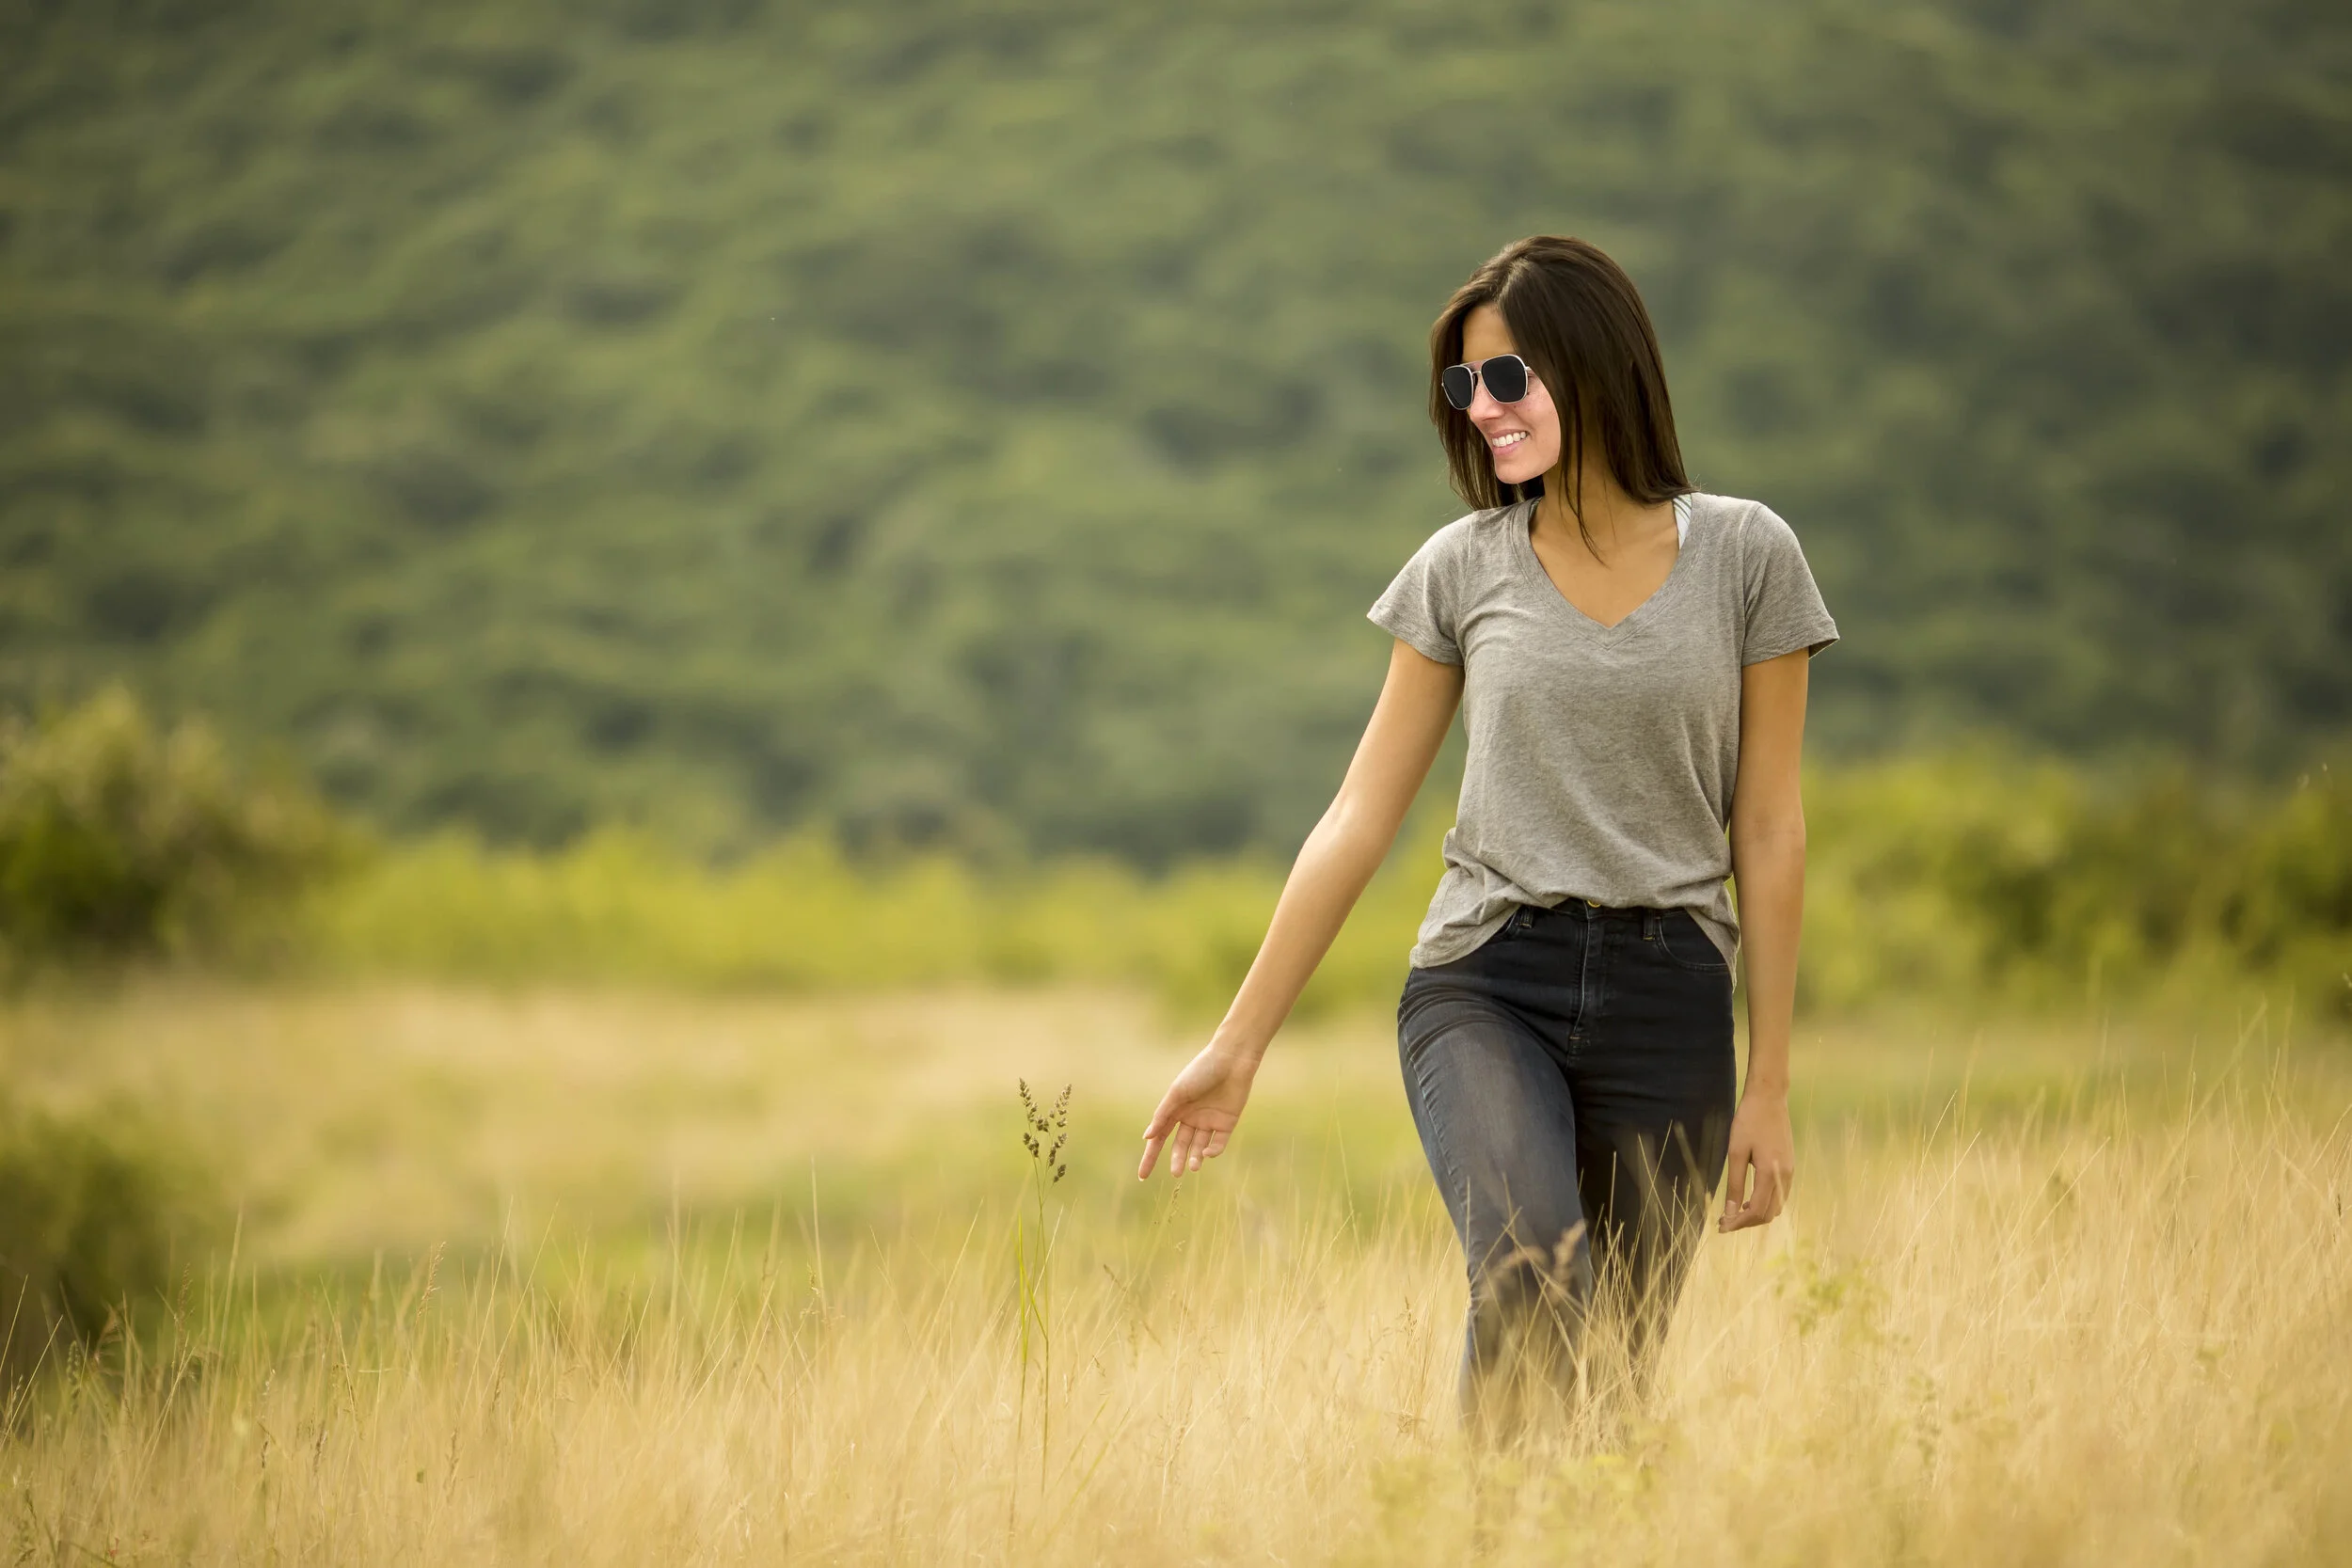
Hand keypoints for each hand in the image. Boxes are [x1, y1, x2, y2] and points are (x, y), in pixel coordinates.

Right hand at [1138, 1044, 1256, 1179]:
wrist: (1231, 1060)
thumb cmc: (1200, 1071)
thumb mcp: (1177, 1093)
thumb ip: (1163, 1115)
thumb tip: (1146, 1137)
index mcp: (1175, 1109)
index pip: (1159, 1137)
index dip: (1151, 1156)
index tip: (1142, 1175)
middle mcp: (1191, 1117)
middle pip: (1180, 1145)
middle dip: (1177, 1160)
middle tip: (1176, 1174)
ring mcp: (1209, 1121)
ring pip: (1199, 1147)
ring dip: (1195, 1158)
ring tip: (1192, 1167)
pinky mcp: (1227, 1123)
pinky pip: (1218, 1143)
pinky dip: (1212, 1151)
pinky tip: (1207, 1153)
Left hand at [1719, 1090, 1793, 1231]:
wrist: (1769, 1098)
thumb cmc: (1749, 1121)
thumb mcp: (1736, 1152)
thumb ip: (1735, 1184)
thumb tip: (1730, 1211)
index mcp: (1770, 1173)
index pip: (1757, 1211)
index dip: (1739, 1223)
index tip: (1722, 1226)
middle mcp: (1785, 1176)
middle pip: (1769, 1213)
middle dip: (1747, 1222)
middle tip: (1725, 1221)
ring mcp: (1790, 1171)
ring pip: (1777, 1206)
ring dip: (1757, 1213)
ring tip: (1735, 1212)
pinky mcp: (1789, 1166)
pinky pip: (1780, 1194)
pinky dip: (1765, 1202)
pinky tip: (1749, 1198)